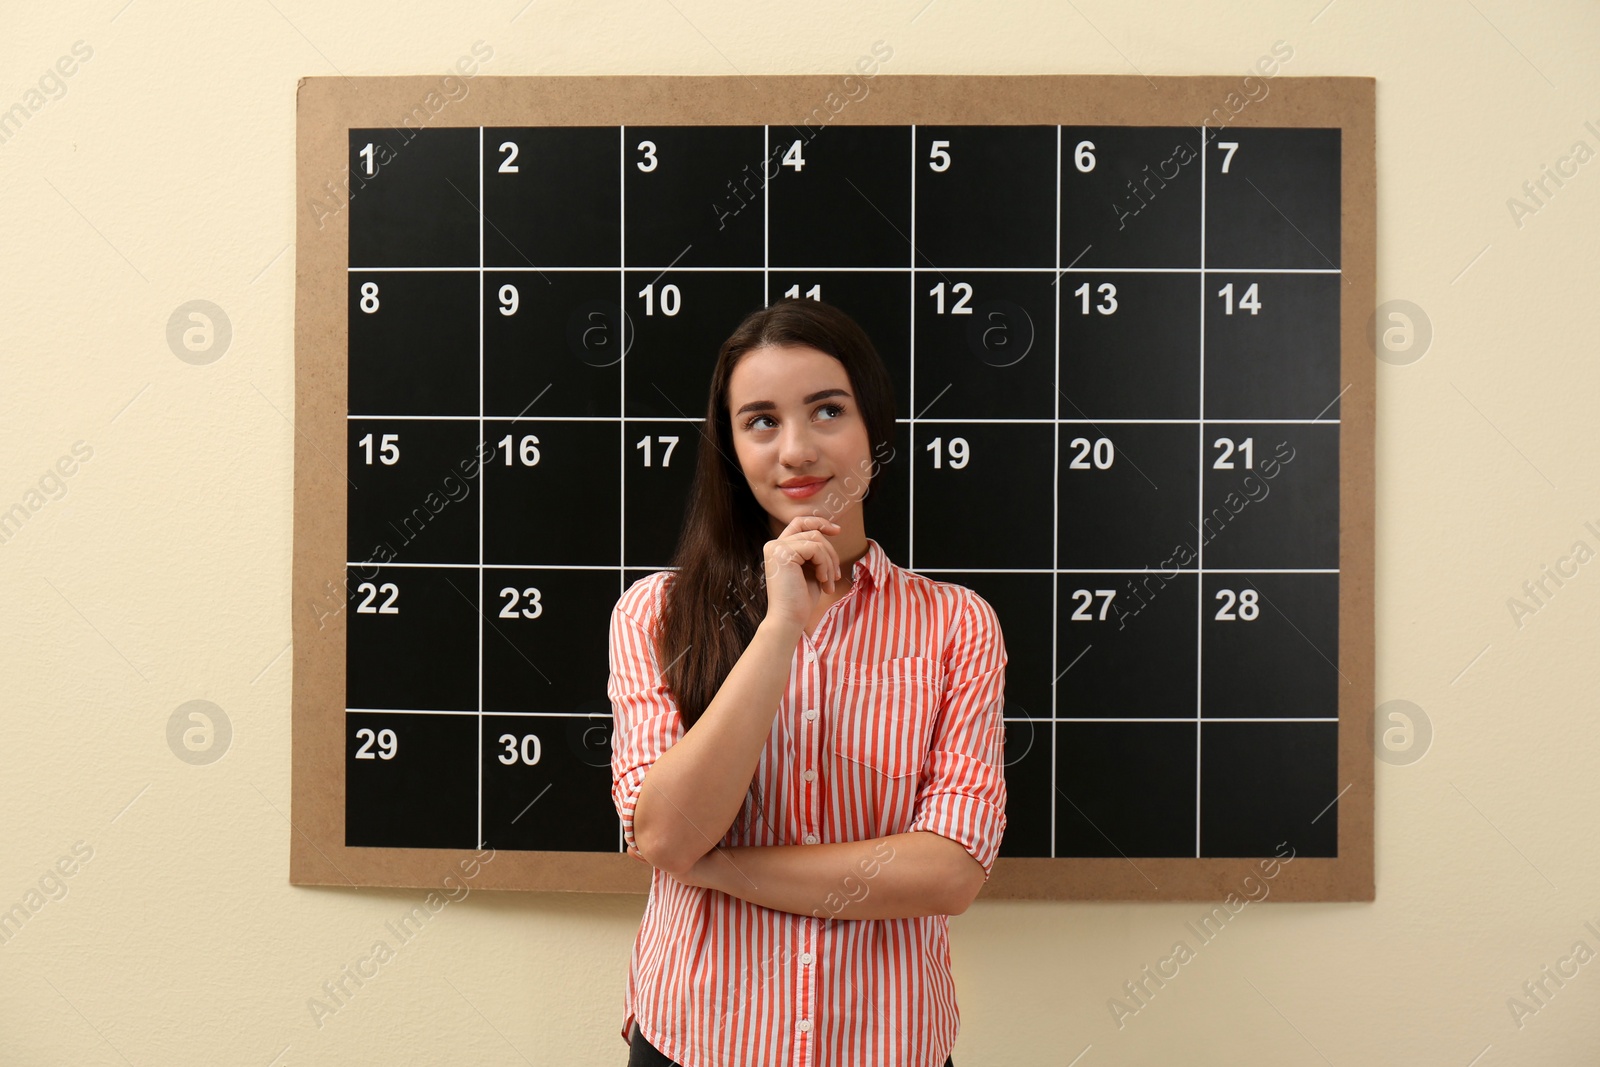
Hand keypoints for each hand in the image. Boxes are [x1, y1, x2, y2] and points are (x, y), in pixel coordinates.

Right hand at [762, 515, 842, 631]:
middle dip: (831, 553)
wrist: (789, 620)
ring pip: (816, 540)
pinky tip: (823, 582)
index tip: (837, 530)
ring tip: (829, 583)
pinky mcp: (783, 553)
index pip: (799, 523)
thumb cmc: (801, 600)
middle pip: (813, 532)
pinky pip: (815, 549)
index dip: (819, 522)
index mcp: (779, 548)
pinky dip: (825, 566)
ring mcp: (777, 547)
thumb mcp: (810, 570)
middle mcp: (774, 545)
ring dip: (829, 563)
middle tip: (836, 576)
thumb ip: (815, 551)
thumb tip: (831, 530)